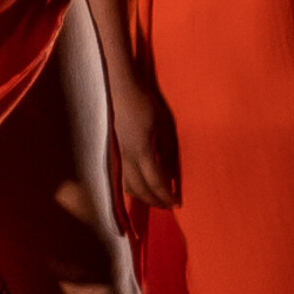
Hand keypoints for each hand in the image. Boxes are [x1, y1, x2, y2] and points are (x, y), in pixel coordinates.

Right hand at [113, 74, 179, 207]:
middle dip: (155, 201)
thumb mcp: (164, 126)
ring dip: (143, 196)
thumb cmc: (146, 103)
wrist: (120, 89)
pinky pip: (123, 178)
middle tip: (169, 204)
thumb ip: (168, 151)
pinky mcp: (116, 152)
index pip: (156, 182)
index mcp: (142, 152)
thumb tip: (172, 172)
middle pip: (140, 190)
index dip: (167, 195)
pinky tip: (141, 186)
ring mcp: (119, 155)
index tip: (178, 202)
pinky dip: (133, 188)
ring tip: (156, 198)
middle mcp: (128, 158)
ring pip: (128, 186)